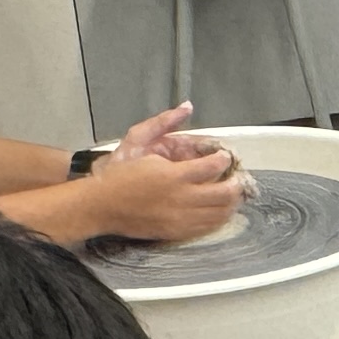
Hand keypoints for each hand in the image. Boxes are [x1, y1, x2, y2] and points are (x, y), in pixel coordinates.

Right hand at [77, 110, 247, 243]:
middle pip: (225, 193)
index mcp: (174, 175)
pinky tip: (220, 209)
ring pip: (220, 212)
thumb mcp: (137, 140)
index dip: (224, 159)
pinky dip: (219, 217)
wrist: (100, 206)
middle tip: (237, 176)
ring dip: (232, 202)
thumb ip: (163, 123)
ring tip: (233, 193)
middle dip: (236, 183)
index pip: (213, 166)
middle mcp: (182, 198)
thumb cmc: (118, 173)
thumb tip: (187, 106)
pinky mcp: (177, 232)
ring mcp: (181, 218)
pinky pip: (207, 227)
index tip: (225, 155)